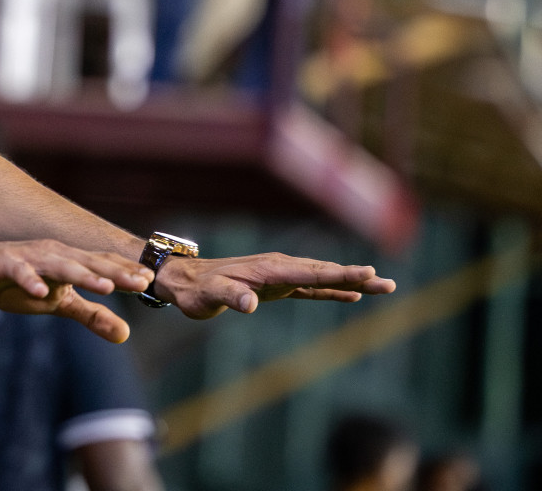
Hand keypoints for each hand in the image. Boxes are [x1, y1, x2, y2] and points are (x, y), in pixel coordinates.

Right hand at [0, 239, 154, 342]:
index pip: (102, 266)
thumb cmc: (15, 282)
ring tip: (105, 286)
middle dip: (115, 272)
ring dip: (82, 274)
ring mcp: (29, 256)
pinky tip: (39, 291)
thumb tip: (125, 334)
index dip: (126, 273)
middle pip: (88, 262)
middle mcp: (53, 253)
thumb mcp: (56, 303)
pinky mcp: (4, 261)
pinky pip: (19, 270)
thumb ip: (90, 315)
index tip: (153, 283)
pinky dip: (29, 279)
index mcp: (68, 261)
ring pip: (60, 264)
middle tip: (141, 282)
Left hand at [155, 252, 395, 318]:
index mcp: (268, 269)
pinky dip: (331, 290)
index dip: (340, 275)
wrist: (184, 280)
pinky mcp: (275, 285)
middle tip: (388, 283)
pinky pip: (310, 287)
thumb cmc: (195, 290)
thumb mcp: (209, 297)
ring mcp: (278, 275)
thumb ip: (230, 297)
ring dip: (351, 282)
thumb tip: (250, 303)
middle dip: (356, 277)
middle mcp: (277, 268)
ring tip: (382, 286)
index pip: (311, 272)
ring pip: (321, 278)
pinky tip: (351, 295)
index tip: (367, 274)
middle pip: (324, 273)